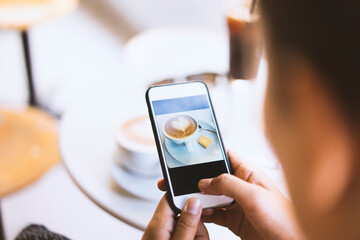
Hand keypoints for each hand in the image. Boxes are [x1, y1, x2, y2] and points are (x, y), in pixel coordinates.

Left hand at [142, 194, 208, 239]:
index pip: (172, 197)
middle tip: (197, 238)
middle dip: (196, 225)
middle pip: (185, 213)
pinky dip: (193, 239)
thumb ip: (186, 225)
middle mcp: (157, 229)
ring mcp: (162, 236)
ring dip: (197, 236)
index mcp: (157, 225)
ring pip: (188, 226)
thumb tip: (193, 203)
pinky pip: (185, 235)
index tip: (202, 204)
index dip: (188, 196)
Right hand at [158, 151, 302, 239]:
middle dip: (200, 180)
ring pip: (213, 197)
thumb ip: (228, 184)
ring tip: (190, 200)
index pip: (227, 156)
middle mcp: (242, 187)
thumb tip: (206, 180)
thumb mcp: (254, 196)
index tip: (194, 155)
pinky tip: (200, 214)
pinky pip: (215, 213)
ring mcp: (238, 204)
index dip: (211, 154)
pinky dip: (205, 214)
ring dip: (201, 199)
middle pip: (215, 178)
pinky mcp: (235, 220)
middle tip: (184, 183)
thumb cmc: (284, 220)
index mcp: (249, 174)